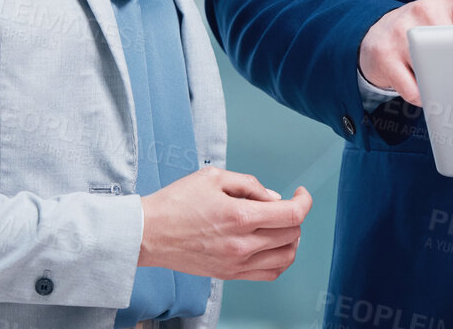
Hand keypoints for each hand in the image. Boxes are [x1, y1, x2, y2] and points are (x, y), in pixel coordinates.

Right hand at [137, 166, 311, 280]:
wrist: (147, 233)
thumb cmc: (175, 203)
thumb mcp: (214, 178)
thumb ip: (249, 185)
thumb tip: (273, 198)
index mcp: (239, 216)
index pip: (292, 214)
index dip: (304, 201)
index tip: (300, 193)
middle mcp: (241, 244)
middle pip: (292, 234)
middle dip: (295, 216)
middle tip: (283, 205)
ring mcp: (236, 263)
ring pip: (286, 258)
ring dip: (291, 239)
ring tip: (280, 226)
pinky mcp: (228, 274)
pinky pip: (269, 274)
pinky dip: (279, 260)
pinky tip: (272, 246)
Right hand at [359, 0, 452, 105]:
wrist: (380, 40)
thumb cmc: (436, 33)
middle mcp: (427, 9)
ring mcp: (403, 30)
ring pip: (432, 66)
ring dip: (444, 85)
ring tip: (449, 91)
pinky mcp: (383, 54)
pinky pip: (412, 87)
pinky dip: (424, 97)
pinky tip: (427, 95)